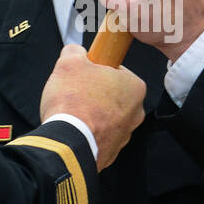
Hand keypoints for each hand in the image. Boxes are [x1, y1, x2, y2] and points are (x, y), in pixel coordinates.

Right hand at [40, 44, 144, 169]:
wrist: (67, 143)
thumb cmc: (74, 103)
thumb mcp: (69, 62)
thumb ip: (75, 51)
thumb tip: (74, 51)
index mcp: (134, 87)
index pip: (116, 71)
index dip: (96, 70)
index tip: (84, 73)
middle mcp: (136, 113)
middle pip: (111, 94)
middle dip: (93, 93)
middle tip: (75, 91)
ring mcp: (124, 135)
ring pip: (105, 116)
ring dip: (90, 113)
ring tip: (71, 112)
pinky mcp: (111, 152)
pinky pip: (98, 136)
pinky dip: (87, 132)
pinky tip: (73, 127)